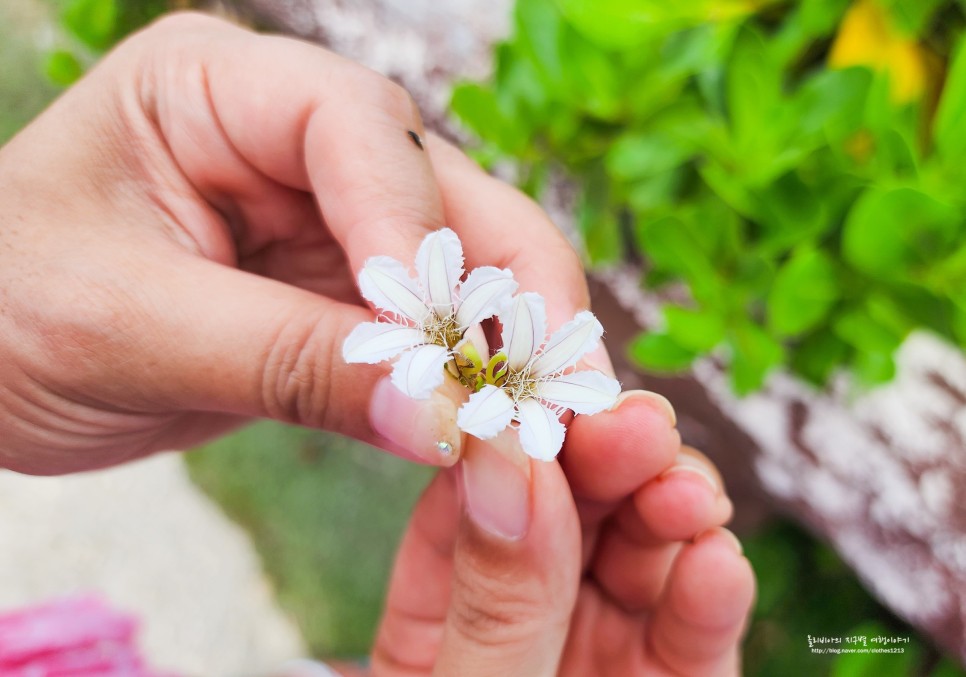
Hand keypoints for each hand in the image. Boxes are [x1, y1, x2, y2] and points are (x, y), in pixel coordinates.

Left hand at [0, 12, 595, 473]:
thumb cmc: (0, 317)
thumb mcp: (129, 331)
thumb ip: (290, 365)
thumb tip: (446, 417)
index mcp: (218, 88)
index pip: (355, 128)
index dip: (412, 228)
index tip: (446, 338)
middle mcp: (289, 140)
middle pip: (436, 192)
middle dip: (497, 289)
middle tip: (550, 386)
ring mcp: (321, 217)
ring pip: (450, 264)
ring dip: (495, 340)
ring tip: (540, 414)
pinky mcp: (333, 292)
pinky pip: (419, 330)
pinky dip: (455, 377)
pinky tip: (488, 419)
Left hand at [343, 395, 754, 675]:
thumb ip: (490, 597)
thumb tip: (502, 453)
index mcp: (434, 619)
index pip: (471, 507)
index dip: (513, 444)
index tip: (542, 396)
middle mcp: (514, 619)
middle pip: (568, 516)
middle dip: (608, 465)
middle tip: (633, 425)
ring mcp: (591, 647)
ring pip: (639, 560)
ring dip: (671, 514)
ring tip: (687, 491)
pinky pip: (689, 635)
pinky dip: (710, 596)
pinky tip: (720, 558)